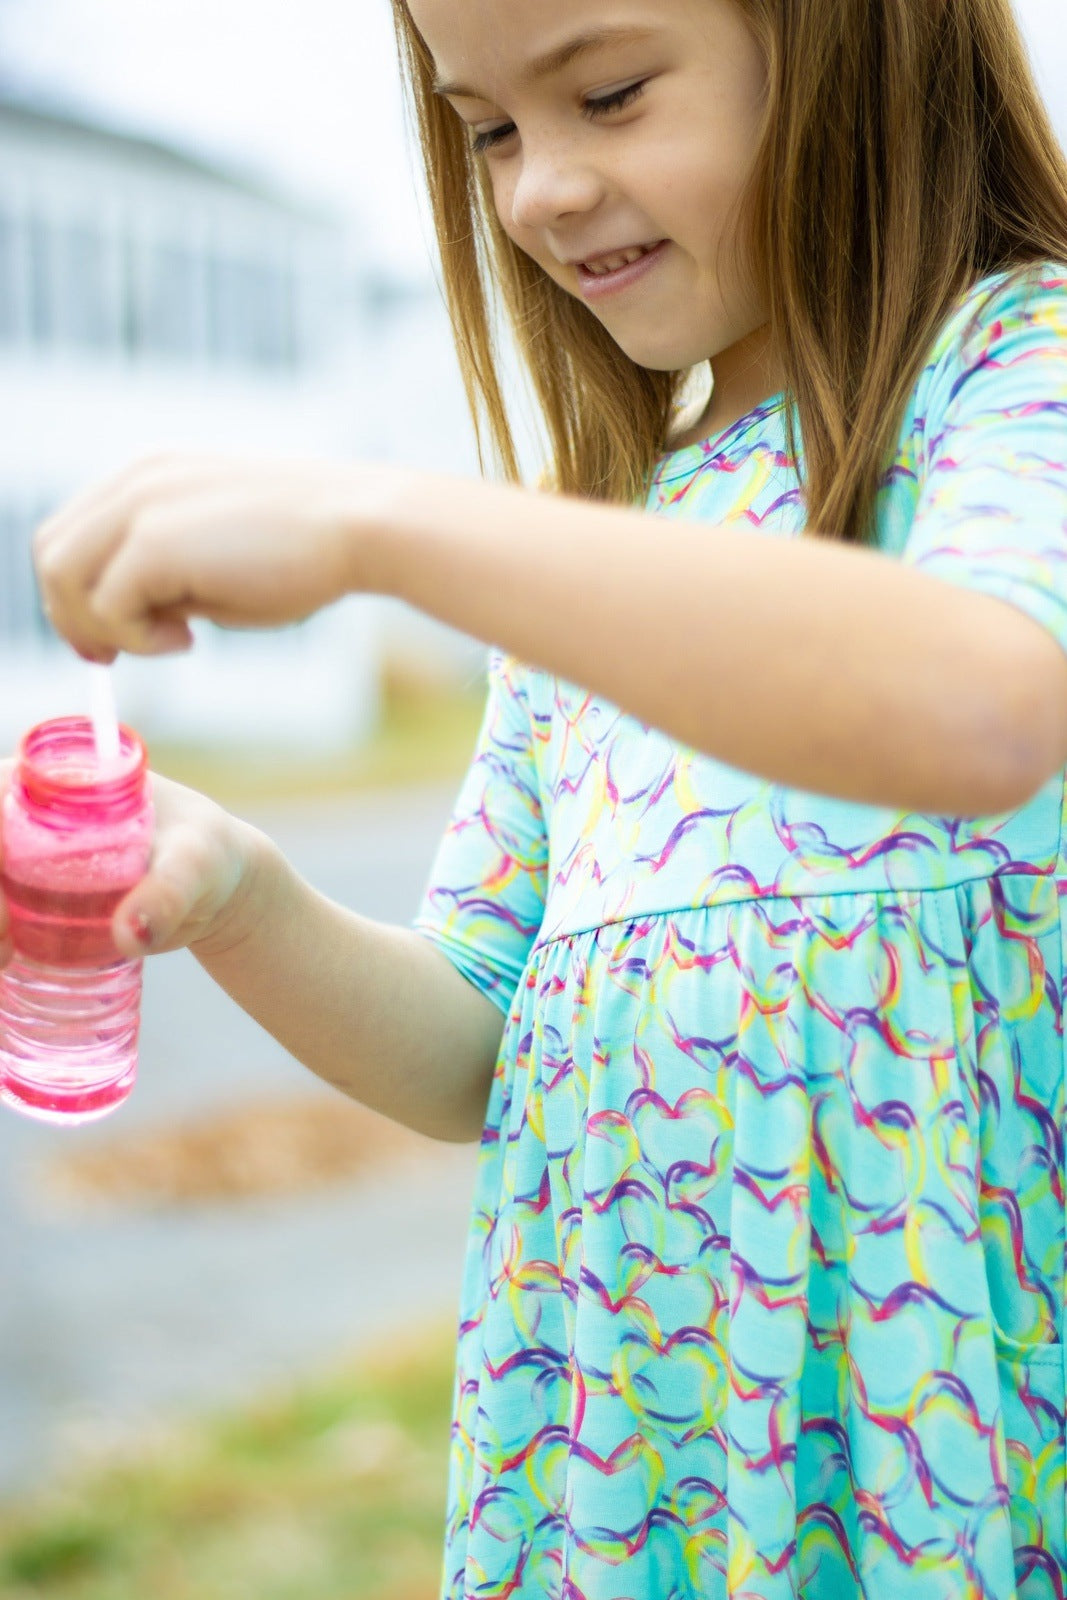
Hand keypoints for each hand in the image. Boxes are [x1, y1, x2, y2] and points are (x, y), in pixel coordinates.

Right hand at [0, 765, 264, 967]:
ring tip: (6, 963)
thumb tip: (131, 935)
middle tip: (5, 948)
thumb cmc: (206, 855)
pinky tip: (6, 967)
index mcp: (53, 778)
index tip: (5, 907)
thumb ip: (167, 893)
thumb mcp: (194, 866)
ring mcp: (19, 857)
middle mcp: (24, 812)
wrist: (216, 889)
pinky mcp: (24, 897)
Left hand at [32, 452, 400, 661]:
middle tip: (118, 655)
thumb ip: (169, 580)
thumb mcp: (219, 561)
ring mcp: (140, 505)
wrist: (361, 527)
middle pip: (52, 553)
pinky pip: (106, 605)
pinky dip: (138, 638)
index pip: (73, 534)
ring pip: (62, 577)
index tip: (114, 638)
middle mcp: (135, 481)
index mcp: (150, 476)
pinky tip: (191, 639)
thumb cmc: (308, 552)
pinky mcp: (155, 541)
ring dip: (103, 626)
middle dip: (73, 615)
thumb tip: (137, 621)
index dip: (77, 593)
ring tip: (170, 641)